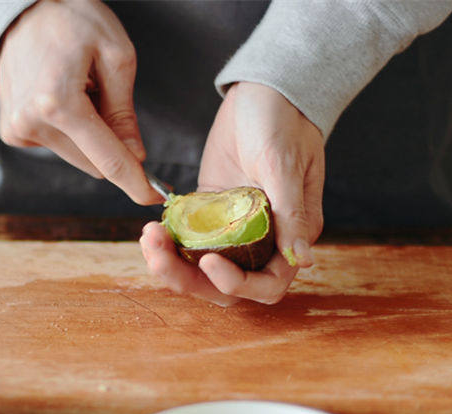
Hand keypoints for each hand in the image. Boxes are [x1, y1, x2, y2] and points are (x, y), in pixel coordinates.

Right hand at [0, 0, 160, 203]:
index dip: (137, 183)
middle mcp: (31, 122)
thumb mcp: (116, 57)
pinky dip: (70, 130)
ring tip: (79, 89)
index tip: (155, 198)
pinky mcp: (11, 131)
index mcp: (59, 104)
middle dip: (112, 144)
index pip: (109, 161)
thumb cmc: (74, 18)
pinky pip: (59, 146)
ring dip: (89, 134)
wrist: (22, 4)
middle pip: (95, 163)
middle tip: (107, 99)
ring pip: (78, 156)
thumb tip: (135, 157)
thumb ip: (125, 113)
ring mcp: (17, 129)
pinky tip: (62, 95)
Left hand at [141, 82, 324, 304]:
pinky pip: (187, 240)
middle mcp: (264, 239)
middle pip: (226, 284)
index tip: (209, 262)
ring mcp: (234, 227)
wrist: (264, 90)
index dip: (237, 284)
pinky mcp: (210, 211)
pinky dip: (168, 242)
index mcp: (290, 235)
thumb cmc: (284, 122)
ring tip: (149, 240)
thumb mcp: (285, 166)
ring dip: (172, 264)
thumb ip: (292, 216)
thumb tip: (302, 260)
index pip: (267, 284)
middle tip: (159, 257)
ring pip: (201, 267)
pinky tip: (150, 229)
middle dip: (190, 280)